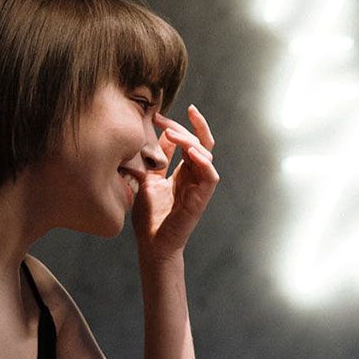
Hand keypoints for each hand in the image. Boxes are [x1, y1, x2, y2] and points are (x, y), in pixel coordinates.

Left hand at [133, 105, 218, 260]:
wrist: (151, 244)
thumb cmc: (150, 216)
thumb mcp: (148, 179)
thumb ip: (156, 160)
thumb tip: (154, 136)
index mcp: (185, 172)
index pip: (190, 141)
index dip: (178, 125)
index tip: (157, 114)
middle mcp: (195, 177)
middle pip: (201, 143)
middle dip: (185, 127)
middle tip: (163, 118)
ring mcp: (199, 188)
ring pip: (206, 156)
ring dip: (190, 141)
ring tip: (172, 133)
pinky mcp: (200, 200)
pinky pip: (210, 177)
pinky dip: (204, 162)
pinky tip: (192, 152)